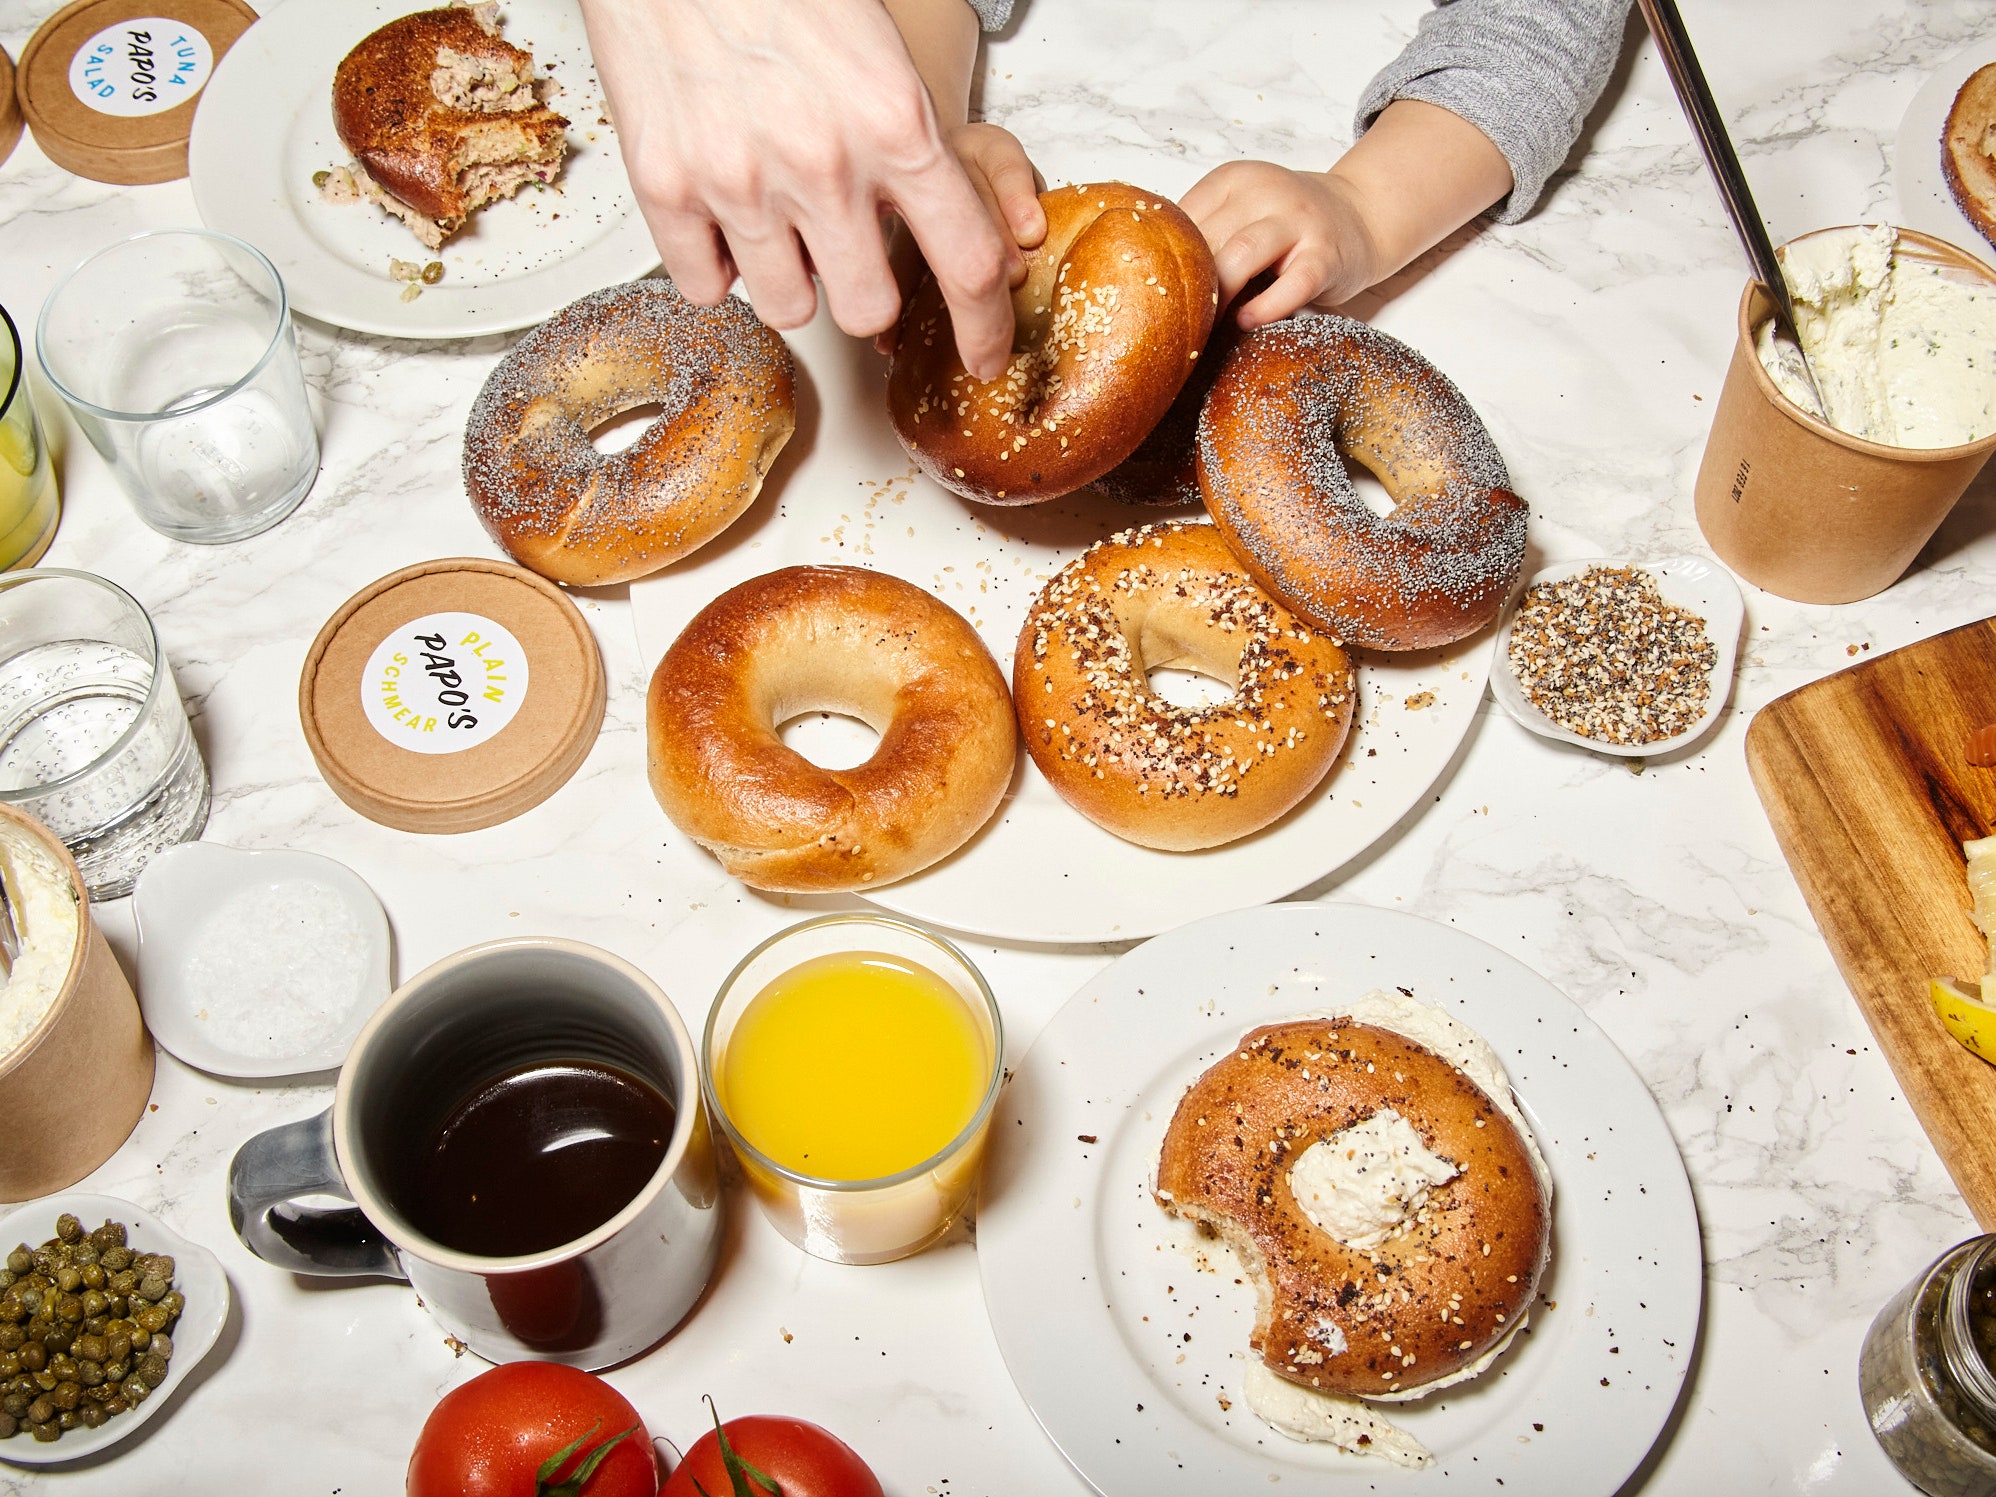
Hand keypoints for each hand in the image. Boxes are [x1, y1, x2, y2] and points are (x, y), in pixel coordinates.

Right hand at [580, 0, 1017, 376]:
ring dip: (790, 280)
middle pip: (868, 310)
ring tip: (777, 221)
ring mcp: (738, 182)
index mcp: (897, 123)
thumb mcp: (882, 55)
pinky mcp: (665, 188)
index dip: (984, 328)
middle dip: (864, 293)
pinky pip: (705, 287)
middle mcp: (822, 163)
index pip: (969, 264)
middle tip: (844, 249)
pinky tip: (722, 214)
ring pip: (787, 308)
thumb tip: (932, 231)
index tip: (984, 357)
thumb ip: (912, 147)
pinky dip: (717, 265)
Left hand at [1182, 101, 1513, 329]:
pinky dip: (1264, 308)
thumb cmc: (1288, 225)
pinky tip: (1246, 321)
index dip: (1163, 262)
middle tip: (1173, 322)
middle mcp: (1264, 190)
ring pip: (1240, 256)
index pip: (1181, 221)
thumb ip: (1204, 235)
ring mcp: (1298, 220)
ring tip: (1206, 324)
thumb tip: (1148, 283)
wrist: (1360, 215)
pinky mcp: (1325, 255)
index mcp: (1232, 179)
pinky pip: (1290, 286)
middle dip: (1187, 285)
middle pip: (1206, 240)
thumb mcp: (1241, 212)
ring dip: (1217, 296)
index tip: (1152, 296)